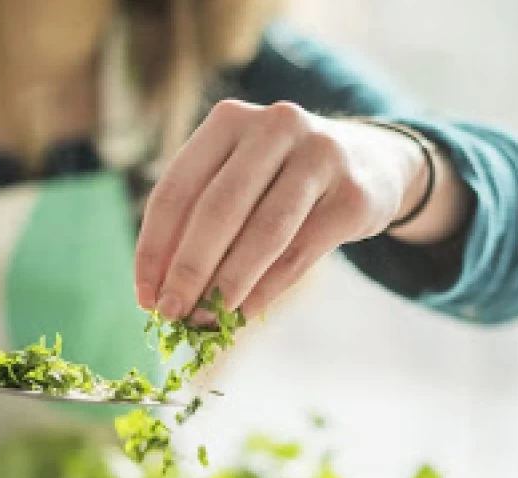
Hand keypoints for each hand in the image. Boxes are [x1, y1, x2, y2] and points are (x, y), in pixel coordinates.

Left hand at [135, 100, 438, 320]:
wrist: (372, 162)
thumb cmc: (282, 179)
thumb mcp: (239, 177)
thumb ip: (199, 220)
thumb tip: (161, 292)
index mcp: (230, 119)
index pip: (177, 188)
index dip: (155, 247)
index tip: (145, 296)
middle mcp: (276, 125)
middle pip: (218, 208)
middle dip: (188, 269)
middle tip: (171, 313)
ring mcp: (321, 156)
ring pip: (263, 232)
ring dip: (228, 284)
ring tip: (206, 320)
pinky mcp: (353, 194)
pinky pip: (301, 251)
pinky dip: (268, 288)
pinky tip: (245, 312)